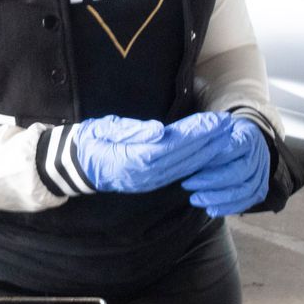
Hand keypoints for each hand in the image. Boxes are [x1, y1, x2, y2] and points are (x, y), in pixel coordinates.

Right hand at [70, 113, 233, 194]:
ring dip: (206, 152)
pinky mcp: (150, 183)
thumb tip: (161, 131)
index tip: (214, 121)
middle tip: (228, 125)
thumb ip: (132, 130)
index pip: (172, 145)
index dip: (196, 134)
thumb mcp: (105, 128)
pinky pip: (178, 173)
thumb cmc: (89, 141)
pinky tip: (208, 152)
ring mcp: (148, 181)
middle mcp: (144, 175)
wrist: (74, 166)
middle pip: (183, 158)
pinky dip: (195, 162)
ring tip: (224, 136)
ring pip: (184, 167)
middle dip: (208, 141)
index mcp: (133, 159)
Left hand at [182, 117, 270, 217]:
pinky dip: (228, 208)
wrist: (248, 142)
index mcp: (249, 136)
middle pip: (239, 171)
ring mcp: (262, 174)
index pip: (234, 147)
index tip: (192, 164)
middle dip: (211, 181)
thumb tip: (175, 143)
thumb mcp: (216, 128)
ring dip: (218, 197)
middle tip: (187, 184)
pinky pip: (247, 202)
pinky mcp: (260, 189)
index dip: (213, 158)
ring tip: (195, 199)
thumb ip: (203, 135)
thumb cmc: (226, 135)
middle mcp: (259, 155)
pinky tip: (210, 209)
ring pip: (244, 190)